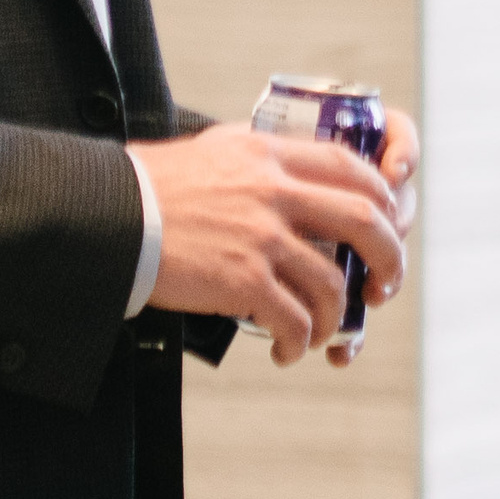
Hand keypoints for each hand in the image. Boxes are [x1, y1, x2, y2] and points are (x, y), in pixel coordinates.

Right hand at [132, 118, 406, 366]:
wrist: (111, 218)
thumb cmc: (153, 186)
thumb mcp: (215, 149)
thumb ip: (259, 156)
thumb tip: (291, 169)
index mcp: (269, 155)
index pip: (349, 166)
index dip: (380, 198)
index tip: (387, 224)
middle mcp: (274, 191)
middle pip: (364, 220)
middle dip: (388, 258)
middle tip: (382, 287)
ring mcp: (261, 236)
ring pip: (332, 282)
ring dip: (335, 317)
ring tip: (318, 332)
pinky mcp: (243, 280)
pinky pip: (295, 319)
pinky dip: (299, 341)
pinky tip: (287, 349)